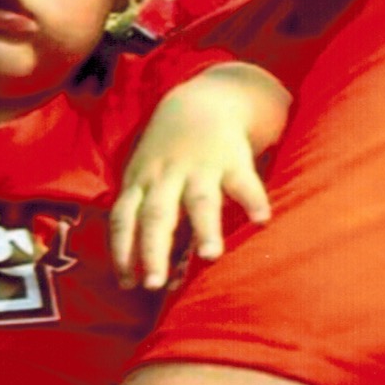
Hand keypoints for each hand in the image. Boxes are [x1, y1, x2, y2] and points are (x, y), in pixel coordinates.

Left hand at [108, 134, 271, 289]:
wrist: (202, 99)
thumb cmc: (167, 154)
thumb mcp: (145, 178)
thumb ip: (143, 220)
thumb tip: (140, 274)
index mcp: (141, 183)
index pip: (123, 219)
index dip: (123, 251)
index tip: (127, 285)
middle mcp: (166, 177)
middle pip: (156, 215)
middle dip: (153, 250)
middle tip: (154, 284)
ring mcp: (199, 167)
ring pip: (199, 200)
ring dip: (204, 228)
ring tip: (209, 256)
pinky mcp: (232, 158)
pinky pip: (243, 180)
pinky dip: (253, 199)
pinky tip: (261, 220)